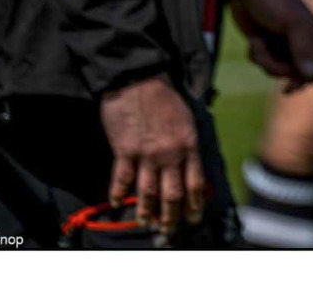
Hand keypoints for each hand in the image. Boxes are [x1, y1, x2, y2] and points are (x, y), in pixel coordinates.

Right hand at [98, 74, 204, 234]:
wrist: (140, 80)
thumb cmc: (165, 97)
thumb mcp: (188, 118)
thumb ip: (188, 143)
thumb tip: (190, 165)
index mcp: (189, 144)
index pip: (195, 182)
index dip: (195, 203)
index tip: (194, 217)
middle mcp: (170, 153)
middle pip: (173, 193)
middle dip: (172, 216)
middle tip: (169, 231)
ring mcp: (146, 153)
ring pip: (148, 191)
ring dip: (147, 211)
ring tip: (146, 223)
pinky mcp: (124, 150)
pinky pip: (121, 178)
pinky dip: (119, 193)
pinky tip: (117, 203)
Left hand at [230, 0, 312, 89]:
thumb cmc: (273, 2)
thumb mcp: (292, 24)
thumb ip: (303, 49)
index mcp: (311, 36)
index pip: (312, 68)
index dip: (301, 79)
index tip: (287, 87)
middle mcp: (297, 42)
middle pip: (292, 72)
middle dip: (277, 66)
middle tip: (266, 53)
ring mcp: (280, 43)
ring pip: (274, 68)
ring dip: (264, 58)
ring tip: (258, 42)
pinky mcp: (264, 43)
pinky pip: (261, 61)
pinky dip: (255, 53)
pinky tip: (254, 39)